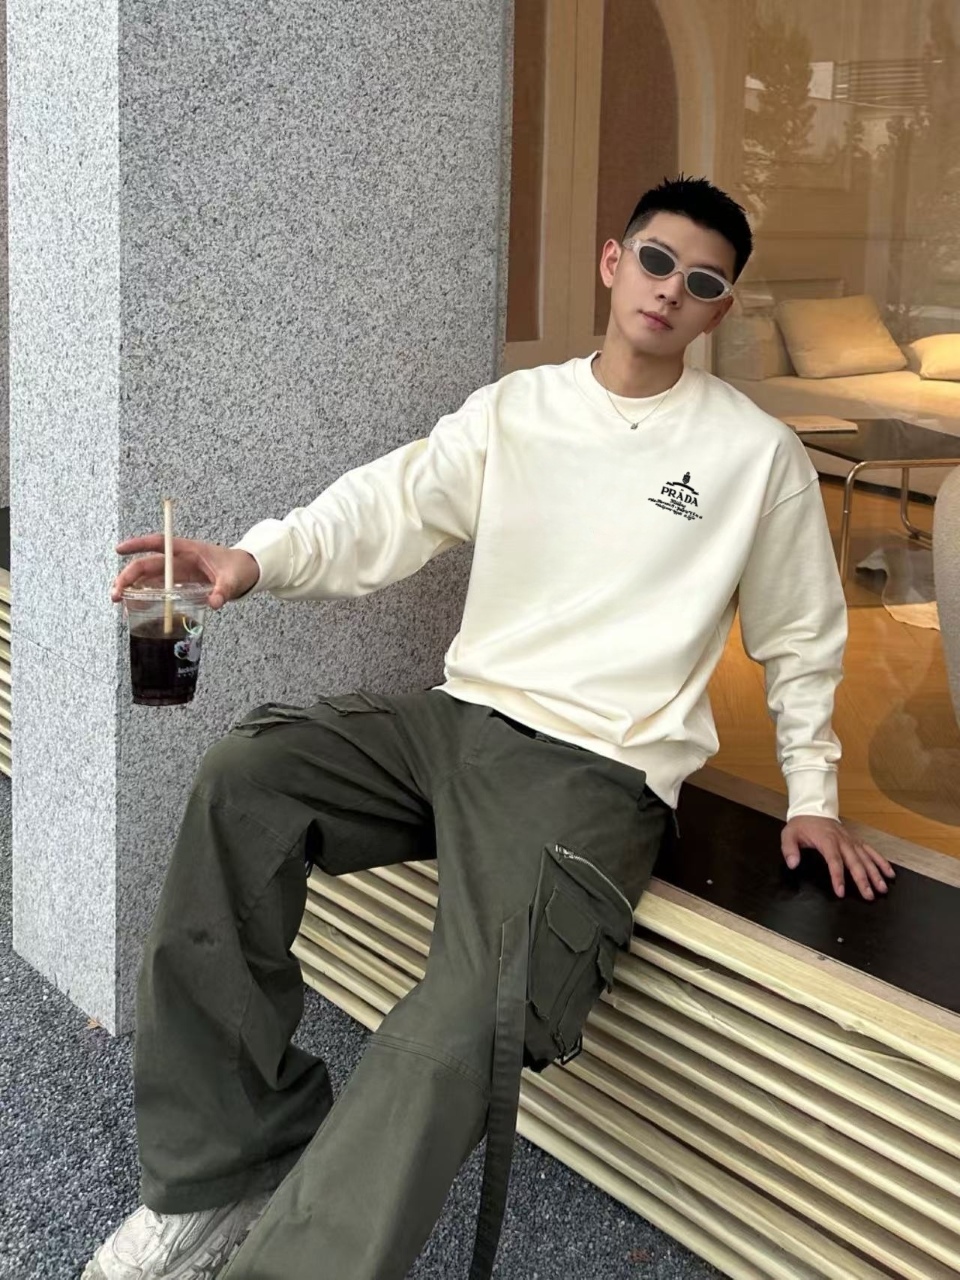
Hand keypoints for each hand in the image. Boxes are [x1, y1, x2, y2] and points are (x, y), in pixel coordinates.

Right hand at [110, 536, 259, 610]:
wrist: (247, 572)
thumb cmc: (238, 568)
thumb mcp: (233, 579)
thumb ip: (224, 590)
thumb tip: (215, 602)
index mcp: (188, 550)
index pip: (159, 543)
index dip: (138, 544)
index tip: (119, 549)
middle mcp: (178, 560)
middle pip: (146, 564)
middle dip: (128, 576)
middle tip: (116, 593)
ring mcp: (176, 573)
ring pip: (147, 577)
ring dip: (131, 587)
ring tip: (118, 601)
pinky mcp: (178, 584)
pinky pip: (156, 589)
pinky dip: (143, 596)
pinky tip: (132, 608)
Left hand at [782, 815, 895, 900]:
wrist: (813, 809)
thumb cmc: (802, 825)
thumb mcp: (789, 834)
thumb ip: (789, 849)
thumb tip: (793, 864)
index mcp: (826, 841)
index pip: (834, 860)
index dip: (838, 876)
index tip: (841, 891)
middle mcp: (842, 841)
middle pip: (855, 862)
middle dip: (863, 880)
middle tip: (869, 895)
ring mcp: (851, 841)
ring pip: (866, 858)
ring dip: (875, 873)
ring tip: (882, 888)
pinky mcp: (856, 841)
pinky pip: (871, 851)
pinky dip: (881, 861)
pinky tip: (889, 873)